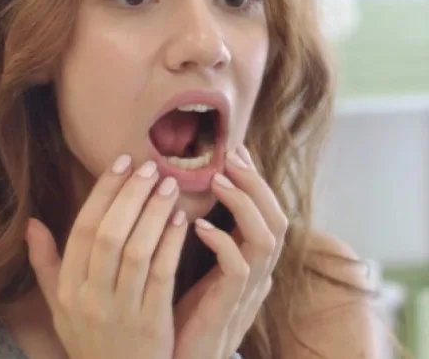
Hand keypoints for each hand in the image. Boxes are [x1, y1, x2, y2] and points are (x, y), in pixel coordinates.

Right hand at [25, 156, 187, 358]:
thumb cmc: (91, 339)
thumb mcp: (59, 306)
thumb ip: (45, 264)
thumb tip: (30, 223)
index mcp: (67, 288)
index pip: (83, 228)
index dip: (104, 191)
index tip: (123, 161)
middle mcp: (89, 298)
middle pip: (109, 233)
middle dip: (131, 194)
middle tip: (151, 167)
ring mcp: (120, 311)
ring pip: (137, 250)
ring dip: (154, 213)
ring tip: (169, 185)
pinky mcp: (151, 323)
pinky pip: (162, 274)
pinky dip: (172, 243)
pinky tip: (182, 219)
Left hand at [173, 145, 287, 358]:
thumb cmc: (184, 309)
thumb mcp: (198, 264)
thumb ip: (206, 235)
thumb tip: (195, 194)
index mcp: (250, 259)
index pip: (265, 211)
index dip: (254, 180)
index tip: (234, 150)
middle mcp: (258, 271)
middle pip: (276, 217)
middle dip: (255, 183)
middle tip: (231, 155)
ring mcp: (248, 291)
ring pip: (266, 237)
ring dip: (243, 203)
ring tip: (217, 179)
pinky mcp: (230, 307)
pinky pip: (239, 268)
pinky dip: (222, 241)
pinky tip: (197, 225)